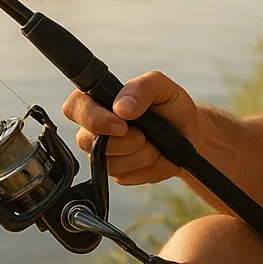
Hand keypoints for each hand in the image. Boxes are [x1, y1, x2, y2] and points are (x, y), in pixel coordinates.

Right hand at [62, 71, 200, 185]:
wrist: (188, 133)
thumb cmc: (170, 105)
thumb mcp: (161, 86)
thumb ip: (141, 88)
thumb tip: (121, 107)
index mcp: (99, 99)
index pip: (74, 107)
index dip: (92, 119)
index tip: (121, 125)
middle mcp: (95, 127)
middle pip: (88, 141)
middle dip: (126, 140)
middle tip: (146, 134)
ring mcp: (104, 153)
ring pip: (110, 163)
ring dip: (142, 154)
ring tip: (156, 142)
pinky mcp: (117, 173)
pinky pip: (125, 176)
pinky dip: (149, 167)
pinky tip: (158, 156)